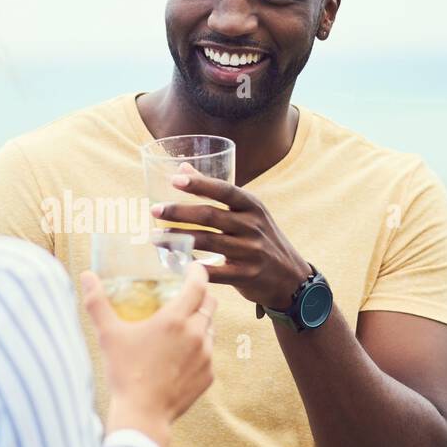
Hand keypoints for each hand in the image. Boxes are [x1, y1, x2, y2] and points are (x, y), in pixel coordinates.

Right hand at [80, 262, 215, 446]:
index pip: (198, 285)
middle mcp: (196, 334)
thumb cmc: (125, 372)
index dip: (198, 272)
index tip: (194, 267)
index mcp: (175, 319)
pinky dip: (199, 349)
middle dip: (201, 295)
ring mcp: (206, 356)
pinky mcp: (208, 375)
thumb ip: (97, 302)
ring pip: (211, 329)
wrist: (142, 414)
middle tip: (187, 295)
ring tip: (182, 327)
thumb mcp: (108, 335)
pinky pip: (209, 354)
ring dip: (200, 322)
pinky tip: (180, 355)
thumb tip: (85, 275)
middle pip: (210, 304)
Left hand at [151, 165, 310, 309]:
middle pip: (210, 216)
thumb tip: (182, 168)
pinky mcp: (246, 275)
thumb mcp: (248, 212)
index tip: (174, 180)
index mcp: (252, 207)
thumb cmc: (262, 239)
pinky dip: (193, 268)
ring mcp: (250, 252)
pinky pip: (215, 271)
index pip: (225, 190)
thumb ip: (218, 192)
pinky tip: (174, 263)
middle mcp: (252, 226)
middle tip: (154, 211)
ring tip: (156, 237)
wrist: (291, 278)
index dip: (199, 184)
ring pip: (208, 242)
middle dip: (179, 213)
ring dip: (178, 239)